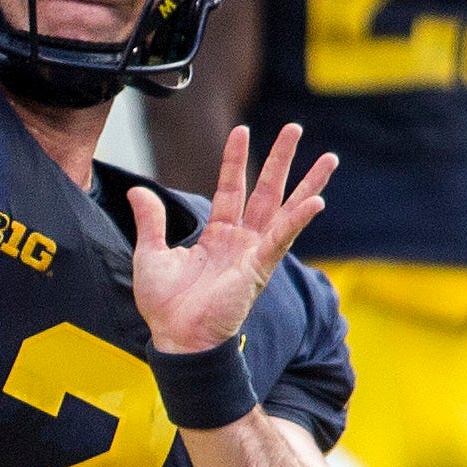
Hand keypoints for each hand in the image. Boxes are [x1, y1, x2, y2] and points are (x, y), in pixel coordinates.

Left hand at [126, 121, 333, 356]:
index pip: (230, 188)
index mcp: (217, 235)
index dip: (234, 160)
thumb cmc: (165, 305)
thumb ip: (151, 221)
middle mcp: (240, 241)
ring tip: (329, 159)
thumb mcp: (150, 254)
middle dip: (281, 160)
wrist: (175, 337)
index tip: (240, 130)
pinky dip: (297, 220)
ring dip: (307, 184)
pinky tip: (316, 201)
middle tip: (295, 129)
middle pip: (266, 191)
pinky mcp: (259, 268)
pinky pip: (281, 239)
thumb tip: (136, 190)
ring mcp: (253, 253)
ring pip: (285, 210)